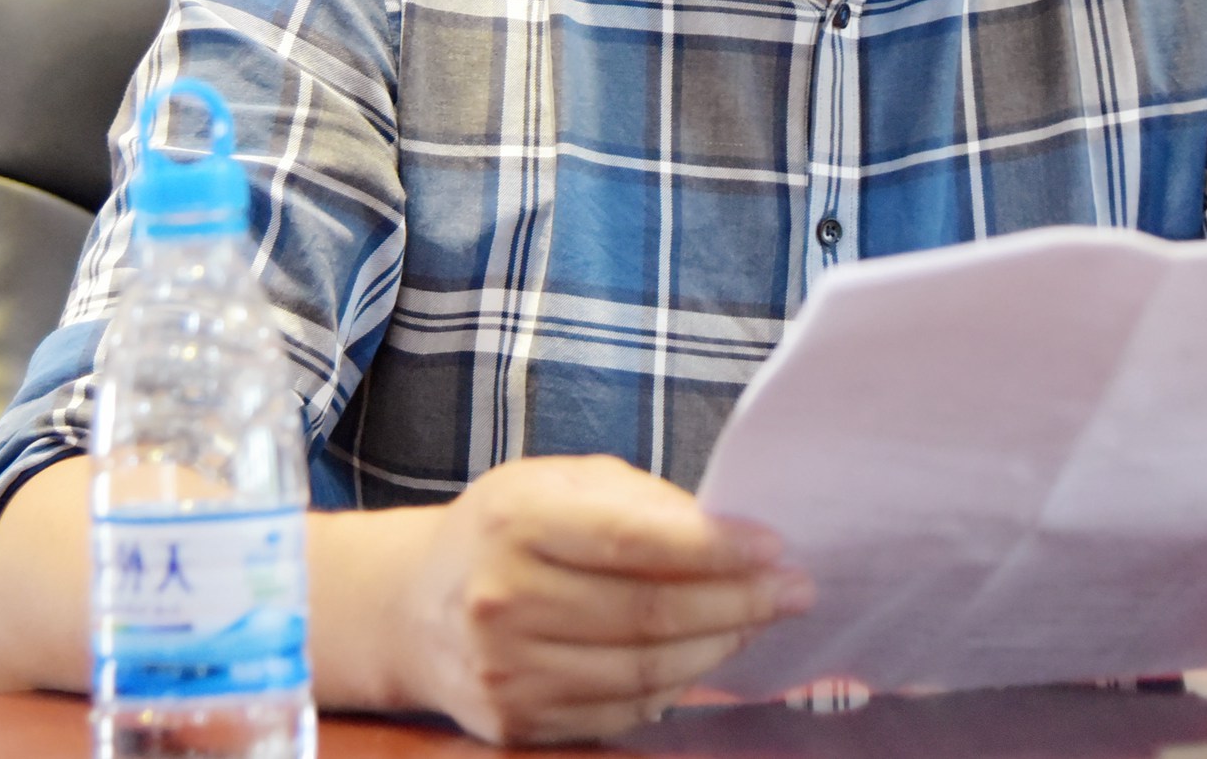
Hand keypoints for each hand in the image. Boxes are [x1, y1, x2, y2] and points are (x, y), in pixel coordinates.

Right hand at [385, 453, 811, 744]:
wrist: (411, 605)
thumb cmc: (508, 527)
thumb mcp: (563, 482)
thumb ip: (644, 503)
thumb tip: (733, 532)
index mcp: (518, 520)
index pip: (637, 541)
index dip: (718, 548)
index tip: (776, 546)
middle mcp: (504, 599)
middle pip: (649, 615)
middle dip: (738, 602)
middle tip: (794, 589)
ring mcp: (506, 671)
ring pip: (644, 672)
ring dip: (719, 648)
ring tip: (760, 620)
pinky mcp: (515, 723)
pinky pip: (621, 712)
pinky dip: (676, 686)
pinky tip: (707, 657)